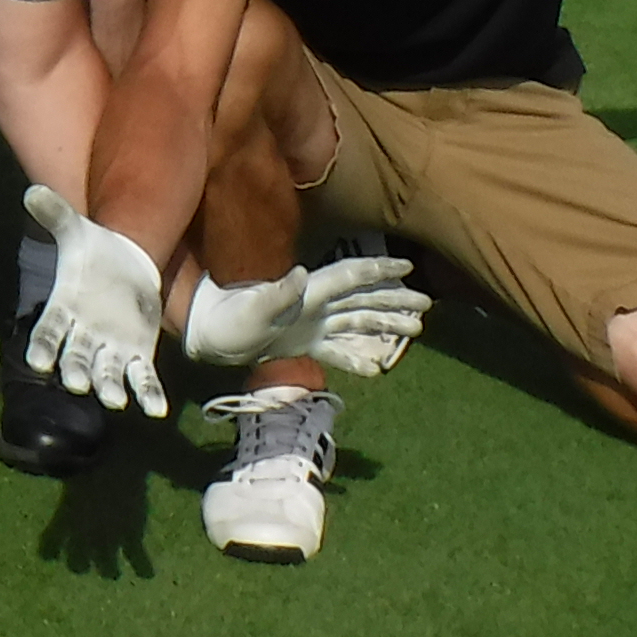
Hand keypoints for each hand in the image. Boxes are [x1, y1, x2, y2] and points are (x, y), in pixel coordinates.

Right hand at [18, 183, 165, 417]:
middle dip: (77, 372)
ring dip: (110, 389)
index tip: (38, 363)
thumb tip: (31, 191)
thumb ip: (55, 215)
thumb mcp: (77, 230)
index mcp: (64, 308)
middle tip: (78, 384)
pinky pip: (142, 378)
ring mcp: (111, 348)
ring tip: (115, 401)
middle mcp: (84, 335)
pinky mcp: (137, 354)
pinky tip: (157, 411)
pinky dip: (148, 395)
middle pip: (76, 359)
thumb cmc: (95, 250)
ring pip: (108, 374)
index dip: (43, 346)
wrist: (127, 263)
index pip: (48, 331)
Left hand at [183, 251, 428, 377]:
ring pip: (357, 322)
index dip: (379, 271)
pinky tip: (375, 370)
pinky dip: (356, 358)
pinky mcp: (302, 343)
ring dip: (386, 326)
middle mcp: (315, 305)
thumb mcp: (253, 310)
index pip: (352, 276)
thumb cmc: (229, 320)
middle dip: (395, 300)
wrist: (210, 335)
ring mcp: (311, 324)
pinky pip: (336, 350)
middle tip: (427, 304)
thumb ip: (278, 294)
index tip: (407, 266)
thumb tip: (302, 274)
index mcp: (309, 292)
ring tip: (417, 330)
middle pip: (363, 299)